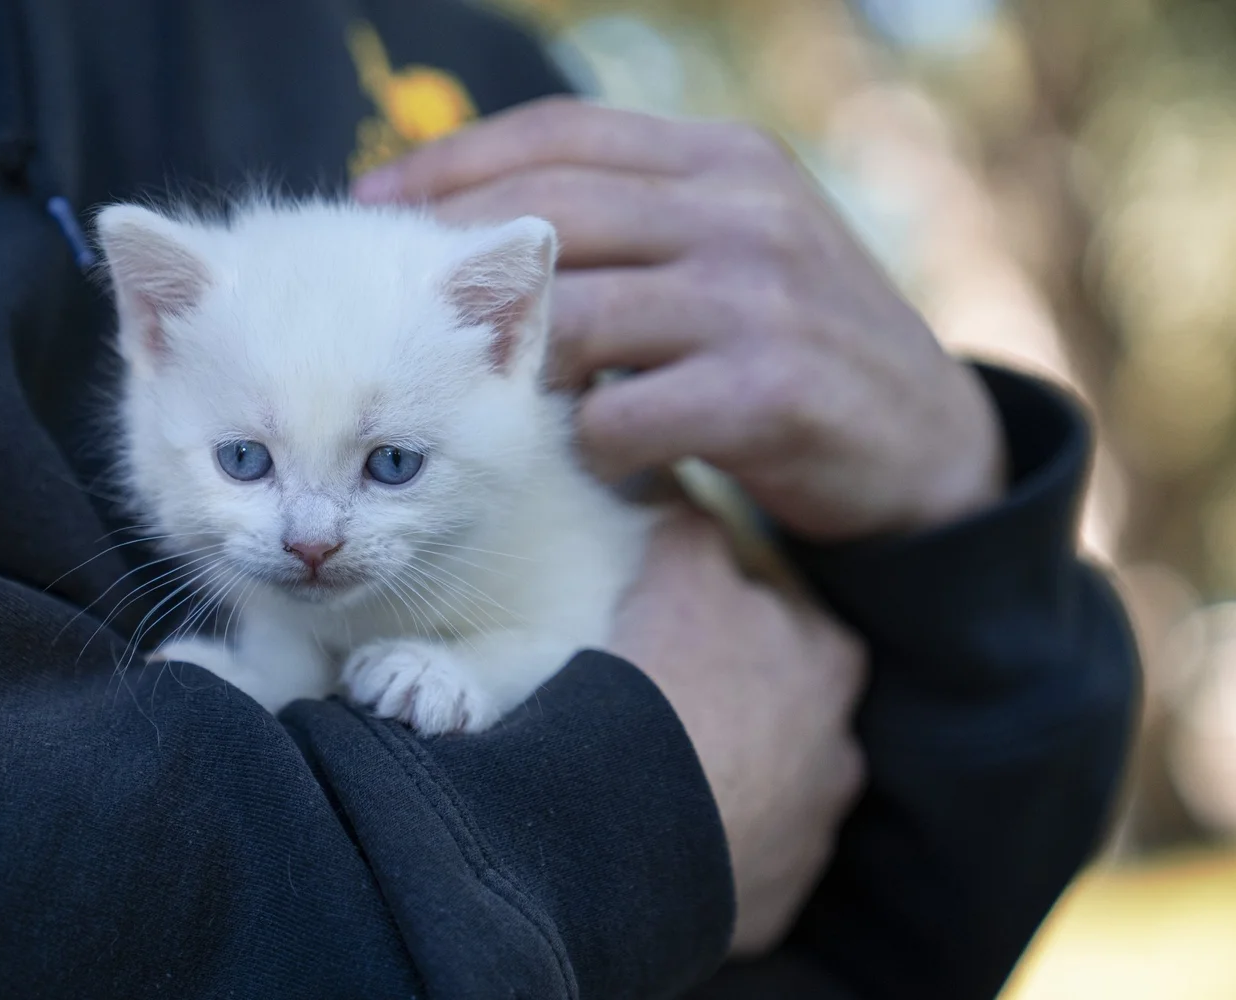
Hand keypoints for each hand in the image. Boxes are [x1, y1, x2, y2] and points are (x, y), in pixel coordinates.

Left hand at [353, 98, 1005, 540]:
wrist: (929, 444)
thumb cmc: (793, 347)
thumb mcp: (733, 251)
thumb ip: (638, 224)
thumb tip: (483, 226)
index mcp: (726, 160)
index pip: (565, 133)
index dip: (457, 160)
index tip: (373, 197)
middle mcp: (744, 211)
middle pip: (555, 214)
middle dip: (452, 256)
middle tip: (379, 300)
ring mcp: (763, 297)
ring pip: (580, 316)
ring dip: (516, 361)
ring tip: (476, 391)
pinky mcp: (772, 390)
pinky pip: (629, 412)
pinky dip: (590, 438)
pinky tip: (589, 455)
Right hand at [607, 509, 865, 954]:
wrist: (630, 819)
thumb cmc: (666, 678)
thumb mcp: (681, 574)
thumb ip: (694, 527)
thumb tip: (686, 487)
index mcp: (828, 659)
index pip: (788, 617)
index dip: (736, 611)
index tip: (691, 619)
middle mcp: (839, 750)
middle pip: (790, 711)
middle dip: (747, 705)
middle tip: (677, 696)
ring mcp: (807, 834)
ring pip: (772, 795)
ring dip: (734, 783)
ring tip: (664, 772)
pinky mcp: (770, 902)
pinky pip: (742, 868)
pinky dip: (711, 853)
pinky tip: (663, 834)